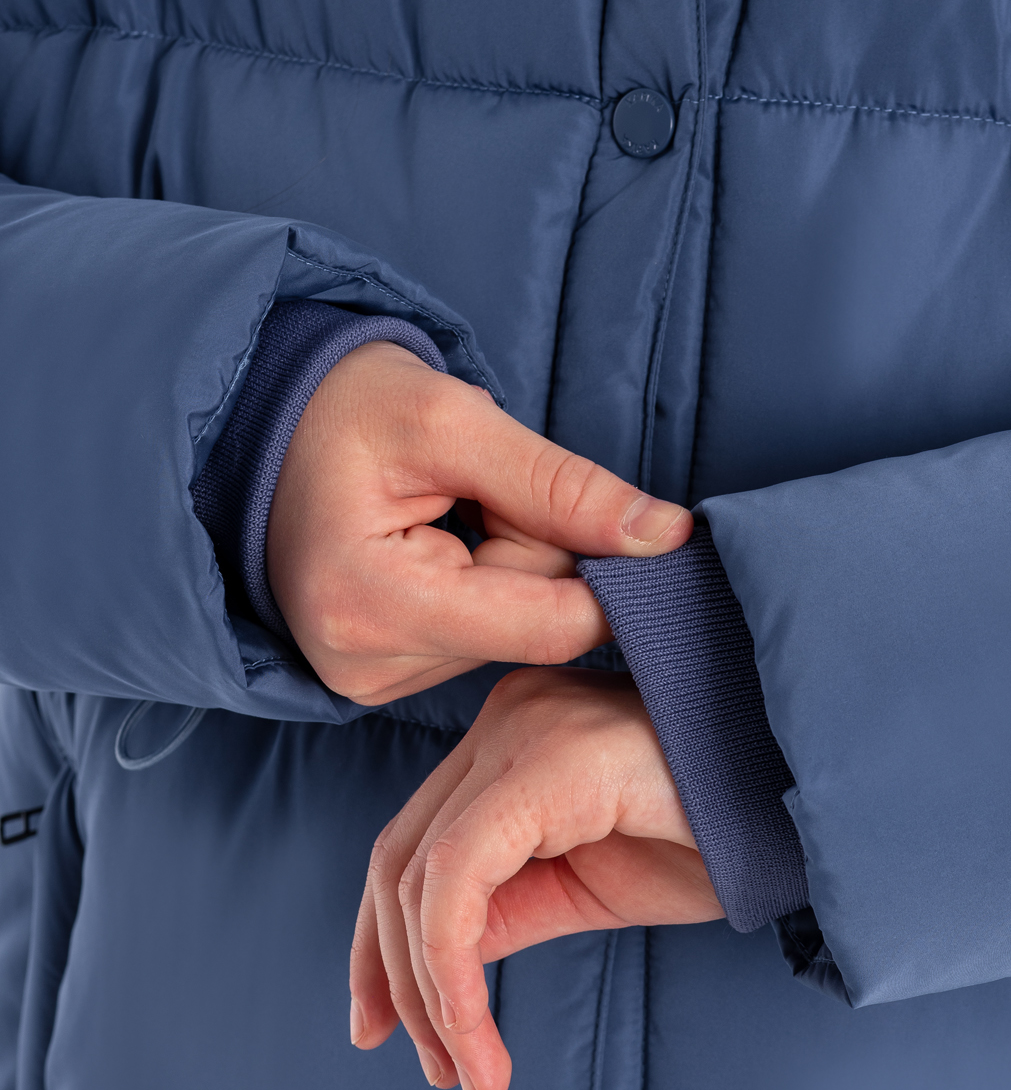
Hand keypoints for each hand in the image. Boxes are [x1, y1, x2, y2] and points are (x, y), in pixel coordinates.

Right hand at [266, 342, 690, 701]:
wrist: (261, 426)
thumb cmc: (346, 408)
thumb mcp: (455, 420)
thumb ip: (565, 485)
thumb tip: (669, 538)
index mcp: (371, 603)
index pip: (547, 624)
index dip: (608, 574)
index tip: (633, 524)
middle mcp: (364, 665)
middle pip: (532, 627)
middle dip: (537, 550)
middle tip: (479, 489)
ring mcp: (368, 681)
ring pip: (513, 632)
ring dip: (509, 566)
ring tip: (445, 513)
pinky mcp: (381, 678)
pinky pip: (481, 638)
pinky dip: (483, 586)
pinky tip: (437, 545)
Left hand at [348, 668, 722, 1089]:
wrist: (820, 813)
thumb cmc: (724, 840)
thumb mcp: (591, 886)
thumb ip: (505, 908)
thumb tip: (428, 969)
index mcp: (515, 737)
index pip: (413, 843)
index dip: (380, 944)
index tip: (381, 1030)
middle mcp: (509, 717)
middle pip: (398, 856)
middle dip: (393, 975)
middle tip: (428, 1068)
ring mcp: (525, 728)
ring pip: (418, 874)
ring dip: (429, 995)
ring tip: (470, 1075)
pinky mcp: (549, 761)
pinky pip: (458, 879)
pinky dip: (452, 974)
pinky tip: (480, 1042)